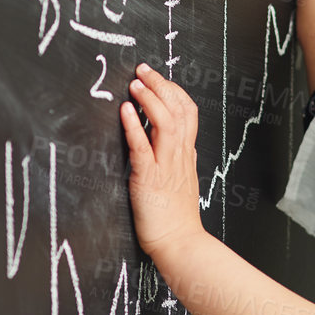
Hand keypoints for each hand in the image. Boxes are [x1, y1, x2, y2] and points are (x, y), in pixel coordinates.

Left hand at [118, 63, 206, 258]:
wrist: (180, 244)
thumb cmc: (178, 217)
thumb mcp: (186, 180)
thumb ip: (184, 158)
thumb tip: (185, 141)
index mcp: (186, 154)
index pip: (188, 112)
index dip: (174, 91)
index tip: (157, 78)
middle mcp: (179, 155)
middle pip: (178, 110)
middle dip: (160, 85)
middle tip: (143, 70)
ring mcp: (166, 166)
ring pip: (165, 123)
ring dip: (149, 99)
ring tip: (135, 84)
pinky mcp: (149, 179)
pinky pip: (143, 147)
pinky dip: (135, 126)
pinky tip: (126, 110)